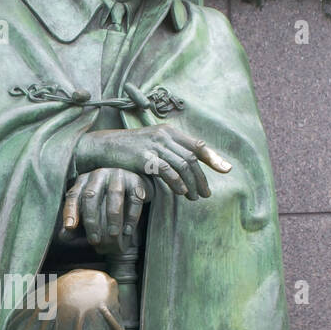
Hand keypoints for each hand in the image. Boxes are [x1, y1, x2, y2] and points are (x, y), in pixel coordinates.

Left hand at [60, 169, 152, 251]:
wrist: (132, 190)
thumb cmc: (104, 204)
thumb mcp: (88, 213)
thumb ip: (75, 225)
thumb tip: (64, 236)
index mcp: (83, 181)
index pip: (73, 195)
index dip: (70, 211)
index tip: (69, 227)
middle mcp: (98, 174)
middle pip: (91, 195)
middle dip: (91, 219)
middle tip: (94, 240)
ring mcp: (118, 175)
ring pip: (114, 194)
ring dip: (113, 217)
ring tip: (112, 235)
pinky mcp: (136, 180)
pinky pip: (134, 198)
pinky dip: (131, 216)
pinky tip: (128, 231)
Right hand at [73, 125, 231, 199]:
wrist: (104, 146)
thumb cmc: (128, 149)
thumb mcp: (152, 144)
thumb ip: (169, 151)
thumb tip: (187, 166)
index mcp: (169, 131)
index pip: (197, 144)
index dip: (213, 157)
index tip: (226, 169)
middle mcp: (164, 136)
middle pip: (192, 157)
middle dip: (202, 177)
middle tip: (206, 194)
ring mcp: (154, 146)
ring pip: (182, 165)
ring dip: (192, 183)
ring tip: (195, 197)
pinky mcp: (144, 157)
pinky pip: (166, 170)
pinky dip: (177, 182)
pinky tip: (181, 193)